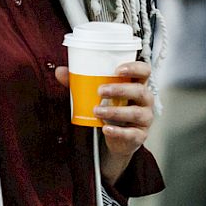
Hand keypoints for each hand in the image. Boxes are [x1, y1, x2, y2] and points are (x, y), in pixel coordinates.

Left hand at [55, 59, 154, 188]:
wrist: (117, 137)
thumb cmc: (111, 108)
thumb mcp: (98, 94)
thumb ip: (81, 82)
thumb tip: (60, 71)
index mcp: (137, 85)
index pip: (144, 71)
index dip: (135, 68)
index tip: (118, 70)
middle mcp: (145, 100)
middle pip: (140, 91)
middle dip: (120, 89)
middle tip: (100, 90)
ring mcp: (145, 118)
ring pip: (136, 113)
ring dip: (115, 111)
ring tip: (97, 111)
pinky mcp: (139, 135)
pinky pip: (131, 133)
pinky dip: (118, 131)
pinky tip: (105, 129)